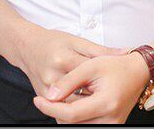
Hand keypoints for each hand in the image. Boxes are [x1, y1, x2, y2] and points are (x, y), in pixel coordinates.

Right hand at [11, 23, 130, 120]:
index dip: (105, 81)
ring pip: (70, 108)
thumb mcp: (77, 40)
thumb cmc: (53, 41)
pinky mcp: (42, 97)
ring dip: (85, 110)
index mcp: (64, 59)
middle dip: (95, 99)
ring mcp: (45, 90)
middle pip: (80, 96)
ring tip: (100, 105)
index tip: (118, 84)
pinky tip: (85, 108)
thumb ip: (101, 50)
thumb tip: (126, 53)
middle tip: (111, 98)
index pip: (89, 76)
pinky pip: (60, 111)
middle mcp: (53, 77)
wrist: (27, 46)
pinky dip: (73, 112)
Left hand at [32, 50, 150, 123]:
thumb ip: (69, 81)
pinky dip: (77, 117)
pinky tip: (73, 103)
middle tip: (48, 97)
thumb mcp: (90, 65)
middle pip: (73, 123)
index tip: (37, 101)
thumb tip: (50, 96)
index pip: (70, 114)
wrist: (138, 72)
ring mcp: (112, 125)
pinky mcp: (112, 126)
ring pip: (79, 126)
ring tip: (63, 97)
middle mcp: (111, 120)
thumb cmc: (114, 65)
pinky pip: (87, 125)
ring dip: (67, 115)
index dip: (51, 108)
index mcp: (106, 103)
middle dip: (58, 111)